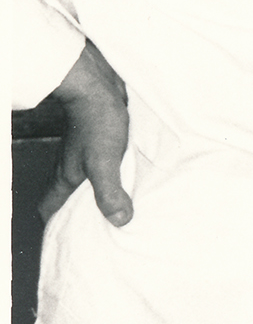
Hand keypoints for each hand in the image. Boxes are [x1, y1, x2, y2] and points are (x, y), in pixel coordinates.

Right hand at [40, 40, 132, 226]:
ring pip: (86, 180)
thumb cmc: (97, 120)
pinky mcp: (100, 140)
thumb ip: (110, 191)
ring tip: (121, 207)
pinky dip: (113, 174)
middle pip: (67, 197)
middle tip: (100, 230)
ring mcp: (84, 152)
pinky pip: (103, 164)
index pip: (49, 207)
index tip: (67, 240)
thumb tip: (120, 221)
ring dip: (99, 193)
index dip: (54, 225)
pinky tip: (131, 177)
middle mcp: (71, 166)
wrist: (99, 83)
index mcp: (66, 176)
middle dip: (79, 215)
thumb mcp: (105, 161)